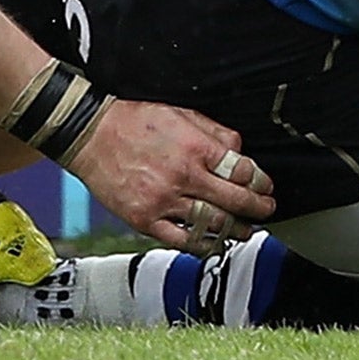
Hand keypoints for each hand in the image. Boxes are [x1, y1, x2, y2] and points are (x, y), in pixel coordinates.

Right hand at [67, 98, 275, 252]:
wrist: (91, 134)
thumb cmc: (136, 121)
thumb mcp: (183, 113)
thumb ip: (215, 133)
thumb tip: (239, 151)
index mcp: (196, 148)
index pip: (242, 171)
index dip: (261, 181)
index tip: (266, 185)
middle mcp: (183, 176)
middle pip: (234, 200)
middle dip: (258, 208)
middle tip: (267, 209)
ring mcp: (163, 201)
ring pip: (212, 224)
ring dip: (236, 230)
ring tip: (246, 230)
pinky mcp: (144, 219)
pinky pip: (181, 240)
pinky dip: (202, 245)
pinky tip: (214, 244)